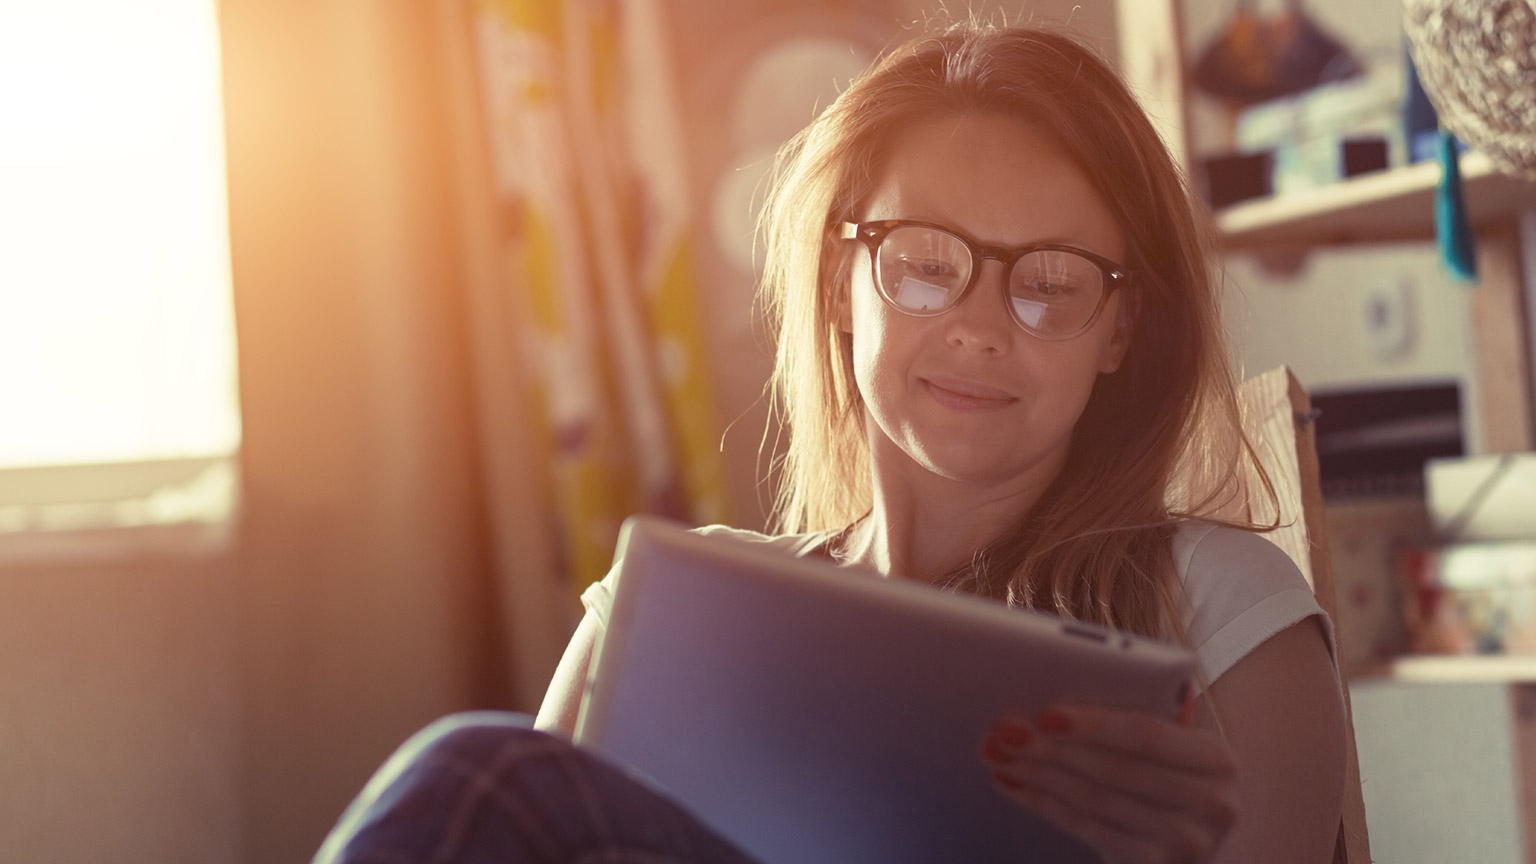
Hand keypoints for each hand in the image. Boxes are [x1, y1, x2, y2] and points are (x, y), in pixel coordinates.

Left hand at [981, 690, 1237, 863]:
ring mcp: (1187, 842)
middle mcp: (1213, 802)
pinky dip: (1043, 804)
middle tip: (1004, 732)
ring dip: (1037, 774)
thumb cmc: (1164, 785)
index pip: (1147, 734)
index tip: (1044, 714)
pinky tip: (1015, 785)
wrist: (1175, 852)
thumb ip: (1147, 714)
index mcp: (1216, 758)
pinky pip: (1087, 829)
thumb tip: (1094, 670)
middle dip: (1051, 749)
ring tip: (999, 754)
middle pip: (1115, 769)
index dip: (1093, 723)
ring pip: (1094, 799)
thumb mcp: (1171, 750)